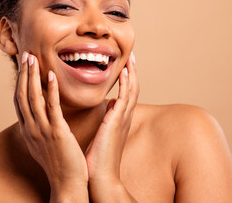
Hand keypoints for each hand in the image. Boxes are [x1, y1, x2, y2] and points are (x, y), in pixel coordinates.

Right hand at [14, 51, 88, 200]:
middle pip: (22, 96)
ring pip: (33, 98)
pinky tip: (50, 76)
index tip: (23, 67)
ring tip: (33, 58)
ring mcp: (42, 131)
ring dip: (32, 76)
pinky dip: (50, 90)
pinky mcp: (57, 133)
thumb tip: (40, 116)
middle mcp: (31, 129)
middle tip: (25, 55)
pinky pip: (52, 107)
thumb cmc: (58, 163)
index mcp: (28, 131)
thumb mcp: (43, 144)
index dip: (20, 82)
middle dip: (23, 74)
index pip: (19, 102)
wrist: (67, 184)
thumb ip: (39, 128)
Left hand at [85, 52, 138, 186]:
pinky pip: (124, 98)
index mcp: (120, 119)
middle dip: (132, 72)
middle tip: (130, 55)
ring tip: (129, 57)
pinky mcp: (117, 122)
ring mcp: (123, 119)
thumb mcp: (104, 132)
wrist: (101, 176)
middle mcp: (125, 117)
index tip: (124, 65)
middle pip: (132, 89)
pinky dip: (125, 84)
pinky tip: (123, 72)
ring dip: (131, 73)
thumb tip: (108, 104)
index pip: (126, 94)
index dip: (127, 79)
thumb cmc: (98, 157)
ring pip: (131, 90)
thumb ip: (108, 117)